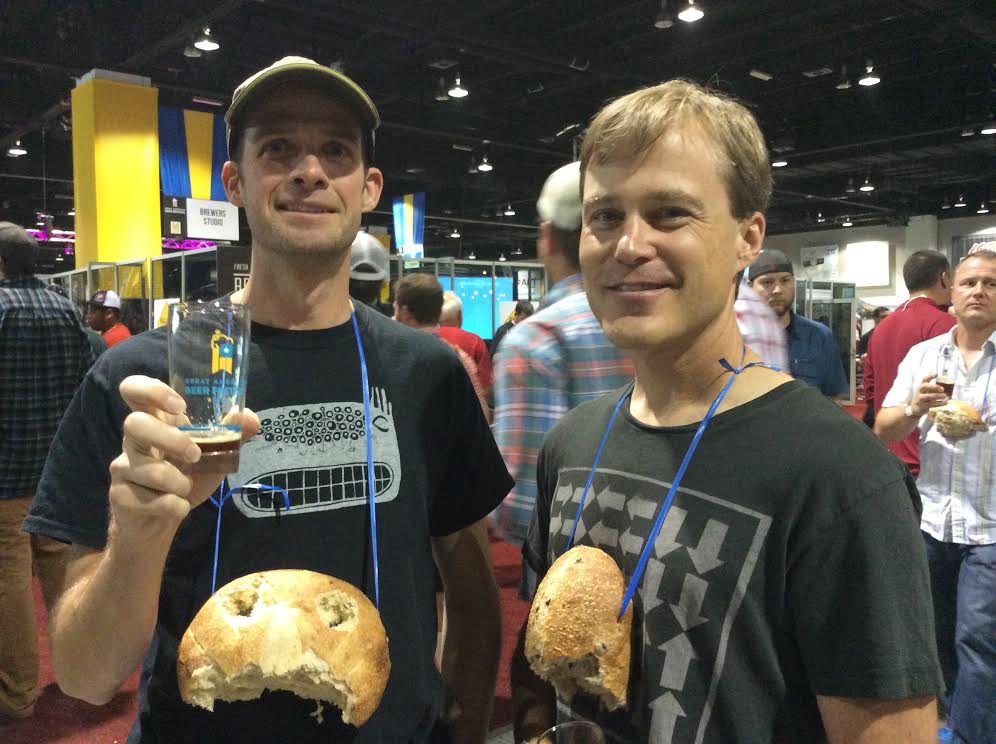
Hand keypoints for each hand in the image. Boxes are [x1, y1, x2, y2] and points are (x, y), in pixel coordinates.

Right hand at [108, 375, 259, 539]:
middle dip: (172, 441)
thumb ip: (230, 435)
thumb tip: (251, 419)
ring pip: (149, 470)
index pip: (134, 389)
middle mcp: (132, 440)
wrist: (159, 521)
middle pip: (134, 423)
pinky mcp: (119, 496)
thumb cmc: (184, 478)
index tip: (179, 405)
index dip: (152, 390)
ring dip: (180, 484)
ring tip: (186, 488)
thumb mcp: (212, 456)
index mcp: (154, 421)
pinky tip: (176, 506)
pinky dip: (175, 507)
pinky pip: (152, 501)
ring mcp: (122, 467)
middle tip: (195, 456)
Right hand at [909, 373, 947, 417]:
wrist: (915, 409)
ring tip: (945, 396)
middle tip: (942, 389)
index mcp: (921, 387)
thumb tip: (936, 373)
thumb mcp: (925, 391)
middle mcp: (919, 391)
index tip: (936, 374)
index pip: (924, 379)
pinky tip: (945, 402)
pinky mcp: (922, 406)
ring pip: (928, 396)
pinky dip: (939, 403)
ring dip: (937, 396)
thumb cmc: (923, 398)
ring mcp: (920, 399)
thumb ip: (931, 384)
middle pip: (924, 386)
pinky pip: (932, 404)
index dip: (930, 376)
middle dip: (933, 386)